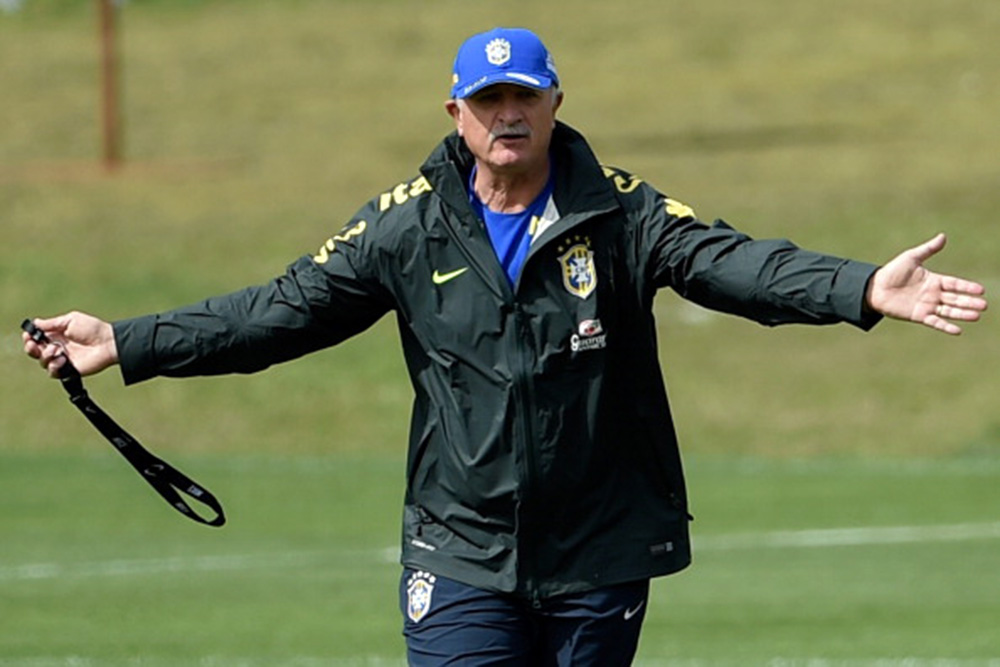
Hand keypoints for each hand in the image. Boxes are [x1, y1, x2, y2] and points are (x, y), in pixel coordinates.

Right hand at [22, 311, 118, 377]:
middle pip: (35, 351)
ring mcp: (62, 359)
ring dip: (45, 356)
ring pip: (43, 362)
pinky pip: (53, 373)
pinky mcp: (68, 370)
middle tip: (34, 345)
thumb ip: (52, 323)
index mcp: (56, 335)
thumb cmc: (92, 329)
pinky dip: (54, 366)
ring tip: (56, 350)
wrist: (108, 342)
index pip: (36, 338)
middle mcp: (57, 347)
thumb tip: (35, 322)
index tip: (28, 335)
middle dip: (30, 348)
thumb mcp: (71, 320)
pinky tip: (62, 360)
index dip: (29, 338)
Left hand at [865, 233, 986, 334]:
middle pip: (955, 299)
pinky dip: (945, 326)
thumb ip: (928, 249)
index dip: (967, 287)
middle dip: (969, 302)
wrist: (874, 288)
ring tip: (976, 316)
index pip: (955, 284)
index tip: (981, 290)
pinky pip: (935, 322)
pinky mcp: (918, 316)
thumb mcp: (911, 258)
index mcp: (934, 280)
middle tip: (983, 306)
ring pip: (949, 311)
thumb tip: (943, 236)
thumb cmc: (892, 271)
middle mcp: (933, 294)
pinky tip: (957, 330)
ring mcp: (926, 306)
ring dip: (962, 314)